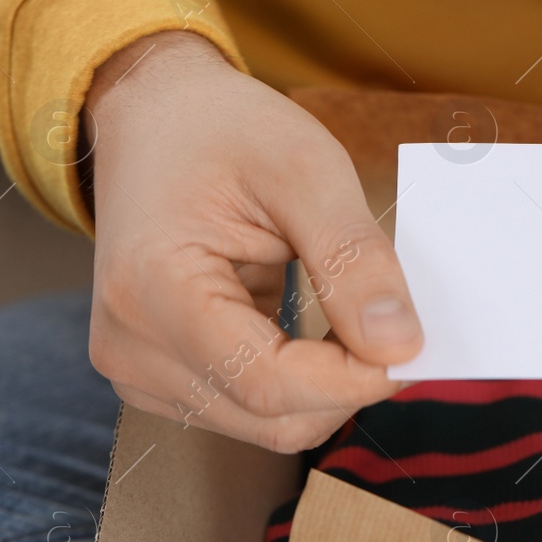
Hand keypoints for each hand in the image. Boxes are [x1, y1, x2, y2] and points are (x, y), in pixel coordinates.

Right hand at [84, 31, 421, 451]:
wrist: (154, 118)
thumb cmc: (222, 130)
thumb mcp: (306, 169)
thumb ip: (354, 260)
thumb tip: (401, 345)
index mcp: (149, 290)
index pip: (267, 382)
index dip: (353, 378)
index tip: (412, 342)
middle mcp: (130, 348)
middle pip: (272, 417)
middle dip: (349, 383)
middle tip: (392, 322)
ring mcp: (138, 370)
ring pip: (268, 424)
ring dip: (329, 386)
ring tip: (348, 315)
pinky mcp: (161, 379)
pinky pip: (252, 409)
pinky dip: (303, 383)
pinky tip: (316, 331)